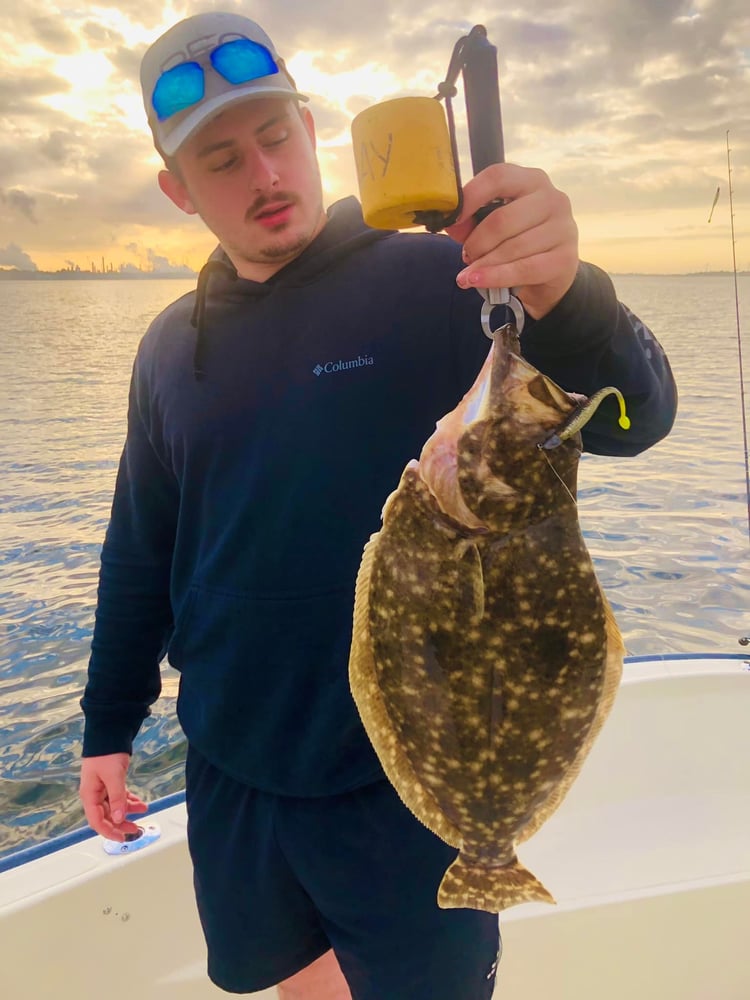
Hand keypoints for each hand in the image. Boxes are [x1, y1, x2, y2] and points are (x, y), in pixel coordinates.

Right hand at [79, 753, 147, 841]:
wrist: (109, 733)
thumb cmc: (107, 754)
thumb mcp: (113, 776)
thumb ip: (117, 798)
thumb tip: (119, 819)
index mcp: (89, 795)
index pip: (96, 821)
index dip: (109, 831)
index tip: (122, 838)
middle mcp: (94, 794)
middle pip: (106, 816)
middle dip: (121, 824)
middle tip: (136, 829)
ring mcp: (102, 789)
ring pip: (114, 807)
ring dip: (128, 811)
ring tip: (144, 811)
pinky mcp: (110, 782)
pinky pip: (119, 797)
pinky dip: (129, 800)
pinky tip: (141, 803)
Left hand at [445, 163, 578, 319]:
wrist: (552, 271)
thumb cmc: (519, 239)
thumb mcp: (495, 226)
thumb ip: (471, 222)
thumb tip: (451, 224)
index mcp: (531, 180)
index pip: (498, 177)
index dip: (471, 196)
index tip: (452, 218)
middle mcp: (552, 198)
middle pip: (502, 219)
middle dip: (477, 242)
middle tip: (466, 255)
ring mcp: (562, 228)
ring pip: (512, 247)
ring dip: (484, 263)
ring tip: (469, 274)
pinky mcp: (565, 258)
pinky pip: (524, 269)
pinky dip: (496, 277)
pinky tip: (477, 281)